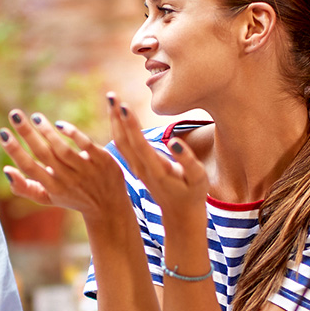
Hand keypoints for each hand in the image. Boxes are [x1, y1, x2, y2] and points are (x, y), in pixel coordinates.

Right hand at [0, 108, 130, 222]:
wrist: (109, 207)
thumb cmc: (72, 198)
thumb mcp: (48, 197)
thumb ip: (24, 187)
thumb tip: (6, 170)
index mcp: (52, 187)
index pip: (29, 167)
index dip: (15, 151)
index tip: (3, 133)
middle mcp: (68, 179)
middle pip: (44, 154)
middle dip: (27, 134)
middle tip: (15, 114)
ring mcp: (86, 170)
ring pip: (63, 149)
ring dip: (48, 132)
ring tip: (36, 118)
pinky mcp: (102, 161)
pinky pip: (85, 145)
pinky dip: (72, 133)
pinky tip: (60, 124)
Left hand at [106, 95, 207, 220]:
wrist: (180, 214)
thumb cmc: (193, 194)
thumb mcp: (198, 179)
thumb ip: (187, 161)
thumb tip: (174, 142)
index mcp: (156, 169)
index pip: (139, 144)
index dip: (131, 125)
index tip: (123, 106)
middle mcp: (142, 169)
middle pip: (124, 141)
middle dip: (116, 118)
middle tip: (111, 95)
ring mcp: (137, 168)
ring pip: (120, 143)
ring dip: (114, 121)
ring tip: (111, 100)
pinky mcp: (137, 167)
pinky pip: (123, 146)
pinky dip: (118, 129)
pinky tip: (116, 116)